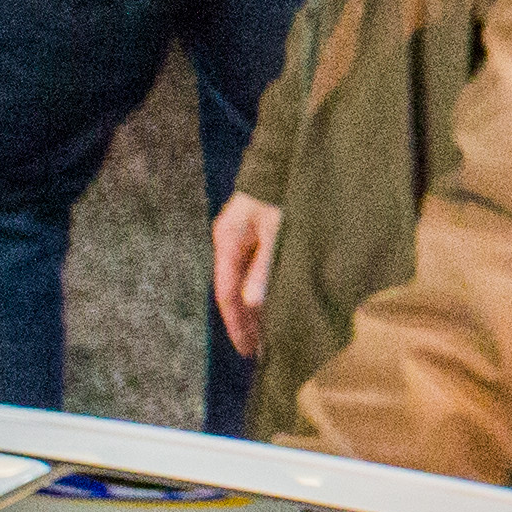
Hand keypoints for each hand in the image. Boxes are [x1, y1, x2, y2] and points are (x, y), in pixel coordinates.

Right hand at [211, 195, 281, 362]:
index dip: (237, 323)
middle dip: (245, 322)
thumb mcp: (276, 230)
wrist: (285, 160)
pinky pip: (253, 272)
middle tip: (258, 351)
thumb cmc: (281, 193)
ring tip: (266, 336)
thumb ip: (264, 266)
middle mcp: (229, 243)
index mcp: (227, 242)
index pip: (226, 294)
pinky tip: (271, 306)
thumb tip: (251, 303)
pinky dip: (260, 291)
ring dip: (254, 309)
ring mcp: (240, 239)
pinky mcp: (254, 235)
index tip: (248, 349)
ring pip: (243, 283)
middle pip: (233, 292)